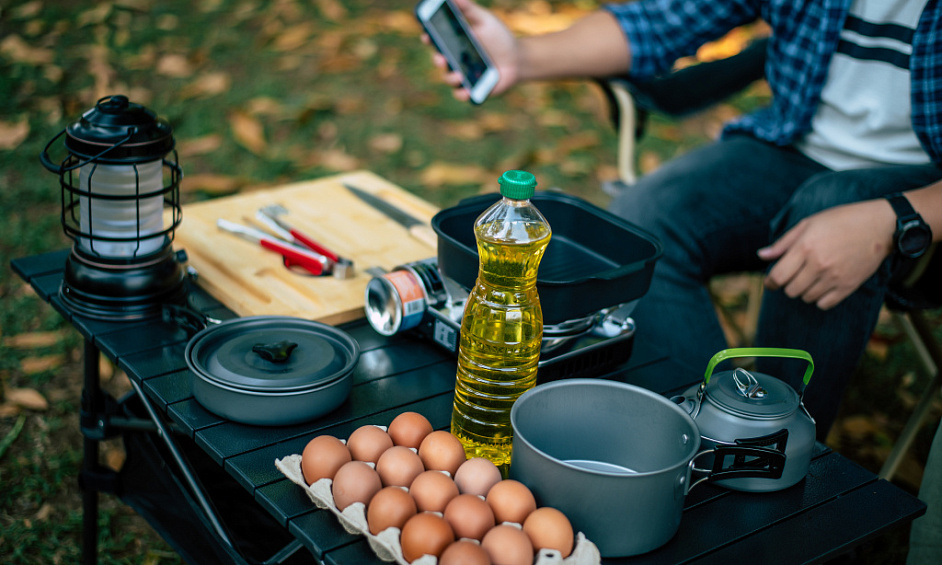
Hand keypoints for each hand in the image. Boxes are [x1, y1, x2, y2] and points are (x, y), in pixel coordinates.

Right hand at [421, 0, 518, 100]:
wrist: (517, 58)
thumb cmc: (499, 38)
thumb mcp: (485, 20)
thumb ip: (469, 10)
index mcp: (454, 43)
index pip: (436, 41)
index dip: (429, 38)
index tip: (427, 35)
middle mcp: (455, 60)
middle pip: (439, 61)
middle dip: (437, 60)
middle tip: (442, 58)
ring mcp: (462, 76)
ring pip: (449, 79)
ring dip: (450, 78)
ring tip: (459, 75)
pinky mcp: (472, 89)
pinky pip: (462, 94)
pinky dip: (463, 94)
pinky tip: (467, 91)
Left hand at [757, 199, 895, 309]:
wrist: (879, 226)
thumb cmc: (841, 220)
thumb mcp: (809, 224)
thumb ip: (783, 243)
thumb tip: (761, 256)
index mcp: (806, 247)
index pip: (778, 276)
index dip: (770, 282)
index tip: (770, 282)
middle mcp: (818, 264)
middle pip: (791, 290)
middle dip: (788, 285)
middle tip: (795, 275)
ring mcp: (834, 277)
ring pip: (806, 298)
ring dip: (804, 291)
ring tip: (811, 277)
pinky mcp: (849, 286)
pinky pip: (824, 304)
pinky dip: (819, 299)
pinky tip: (822, 286)